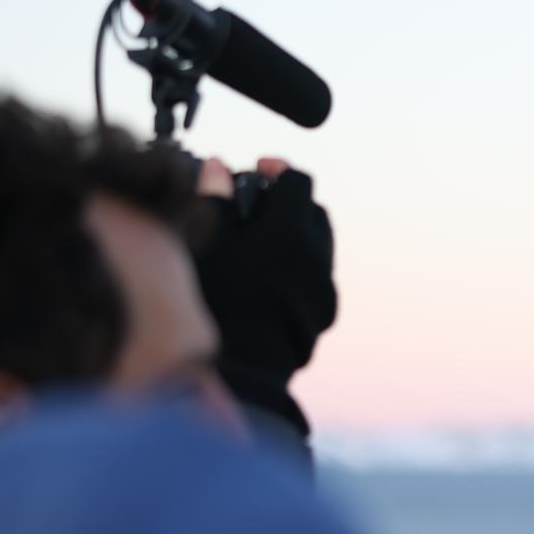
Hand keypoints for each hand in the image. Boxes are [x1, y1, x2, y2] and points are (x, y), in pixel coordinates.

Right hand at [191, 157, 335, 442]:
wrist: (246, 367)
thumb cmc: (218, 300)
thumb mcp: (209, 242)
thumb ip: (213, 198)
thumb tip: (218, 166)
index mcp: (291, 231)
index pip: (299, 181)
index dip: (277, 168)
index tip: (258, 169)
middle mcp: (317, 255)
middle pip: (314, 210)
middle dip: (289, 201)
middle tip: (259, 204)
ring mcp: (324, 284)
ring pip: (320, 243)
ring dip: (297, 232)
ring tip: (264, 238)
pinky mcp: (324, 310)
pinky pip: (318, 274)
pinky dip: (300, 263)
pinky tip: (271, 273)